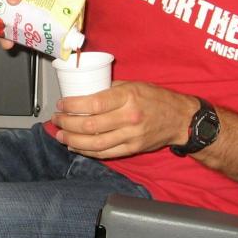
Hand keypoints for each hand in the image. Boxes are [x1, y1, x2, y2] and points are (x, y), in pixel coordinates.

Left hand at [50, 81, 198, 158]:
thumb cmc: (157, 99)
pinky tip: (76, 147)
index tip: (61, 105)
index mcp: (128, 97)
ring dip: (73, 140)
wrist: (180, 118)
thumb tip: (87, 92)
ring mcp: (131, 136)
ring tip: (61, 135)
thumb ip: (111, 89)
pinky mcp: (132, 148)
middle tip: (57, 120)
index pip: (94, 104)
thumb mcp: (135, 84)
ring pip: (95, 143)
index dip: (73, 106)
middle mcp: (129, 117)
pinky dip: (87, 151)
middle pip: (90, 126)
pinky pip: (105, 153)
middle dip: (68, 124)